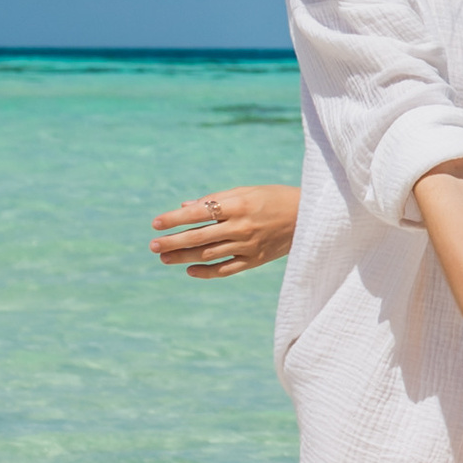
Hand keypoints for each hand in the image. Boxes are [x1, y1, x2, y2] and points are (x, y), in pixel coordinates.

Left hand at [150, 183, 299, 275]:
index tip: (156, 223)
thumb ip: (216, 199)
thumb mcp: (246, 191)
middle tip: (153, 245)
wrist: (309, 217)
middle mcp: (241, 226)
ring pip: (209, 254)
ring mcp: (248, 245)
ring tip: (164, 257)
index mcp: (238, 205)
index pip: (199, 213)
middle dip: (173, 241)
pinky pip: (226, 269)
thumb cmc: (274, 198)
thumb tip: (186, 207)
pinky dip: (206, 272)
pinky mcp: (255, 260)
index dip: (175, 218)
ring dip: (184, 257)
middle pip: (199, 237)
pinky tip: (190, 270)